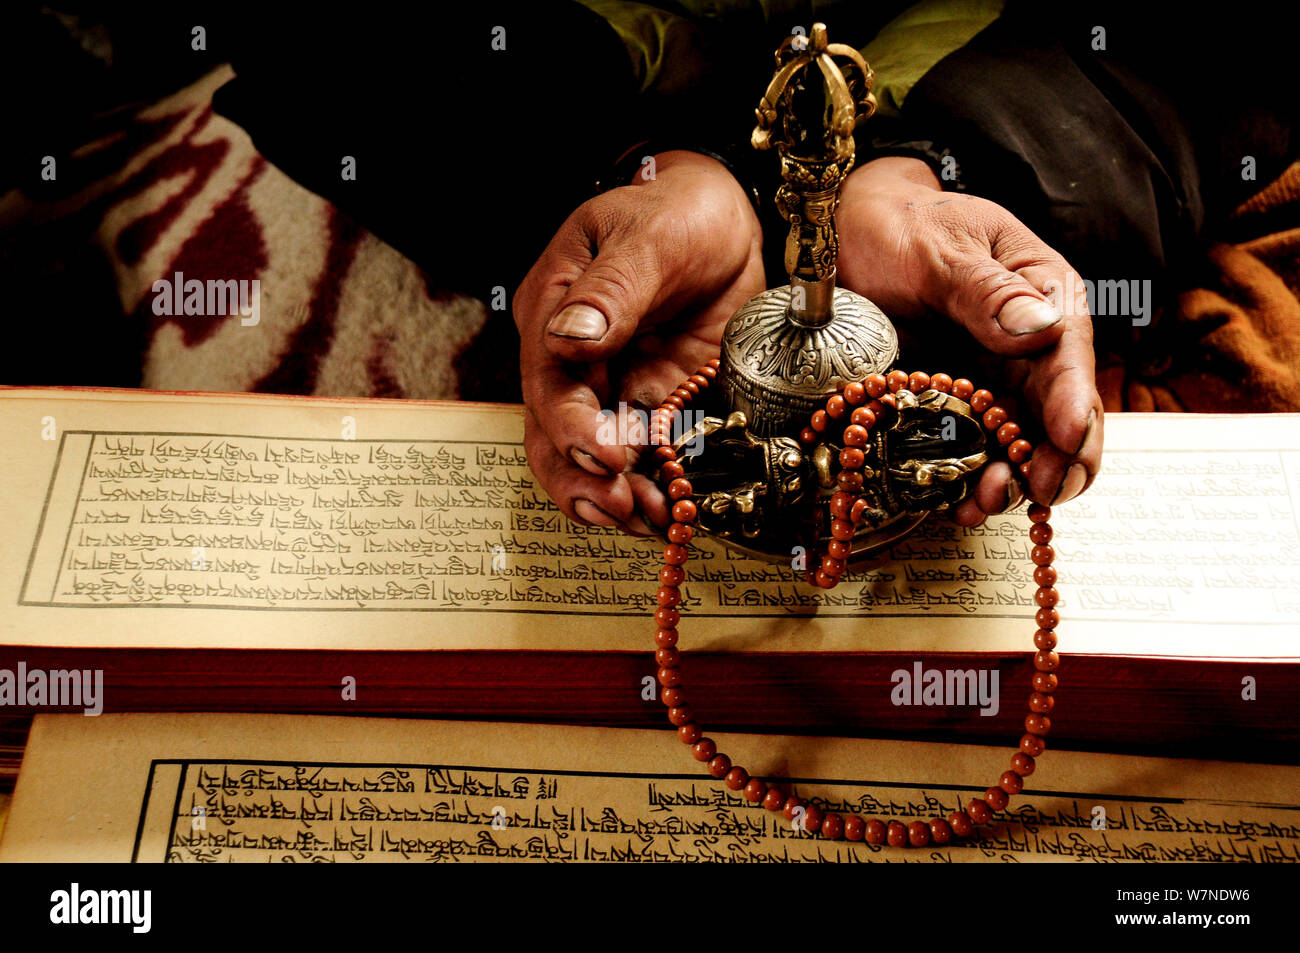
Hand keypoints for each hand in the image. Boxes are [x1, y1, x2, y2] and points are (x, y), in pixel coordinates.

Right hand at [514, 151, 764, 533]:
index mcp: (554, 315)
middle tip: (630, 510)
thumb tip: (570, 340)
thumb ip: (610, 291)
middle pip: (555, 441)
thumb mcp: (647, 235)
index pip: (548, 387)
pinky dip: (659, 491)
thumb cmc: (678, 212)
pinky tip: (678, 513)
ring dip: (618, 501)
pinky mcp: (658, 409)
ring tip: (658, 523)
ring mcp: (615, 392)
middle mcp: (574, 364)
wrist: (728, 219)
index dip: (573, 431)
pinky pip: (647, 463)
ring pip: (592, 465)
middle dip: (586, 484)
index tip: (613, 456)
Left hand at [836, 157, 1103, 523]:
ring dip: (1010, 480)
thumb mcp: (941, 248)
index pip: (1070, 355)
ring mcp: (991, 382)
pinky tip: (956, 502)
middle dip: (1053, 459)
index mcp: (1043, 296)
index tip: (1068, 437)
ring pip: (1018, 444)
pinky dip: (967, 480)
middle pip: (1058, 415)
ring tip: (984, 502)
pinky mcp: (952, 407)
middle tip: (1035, 488)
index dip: (1073, 402)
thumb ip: (985, 290)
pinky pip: (970, 451)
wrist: (850, 236)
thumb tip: (1040, 329)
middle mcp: (1027, 348)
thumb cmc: (903, 227)